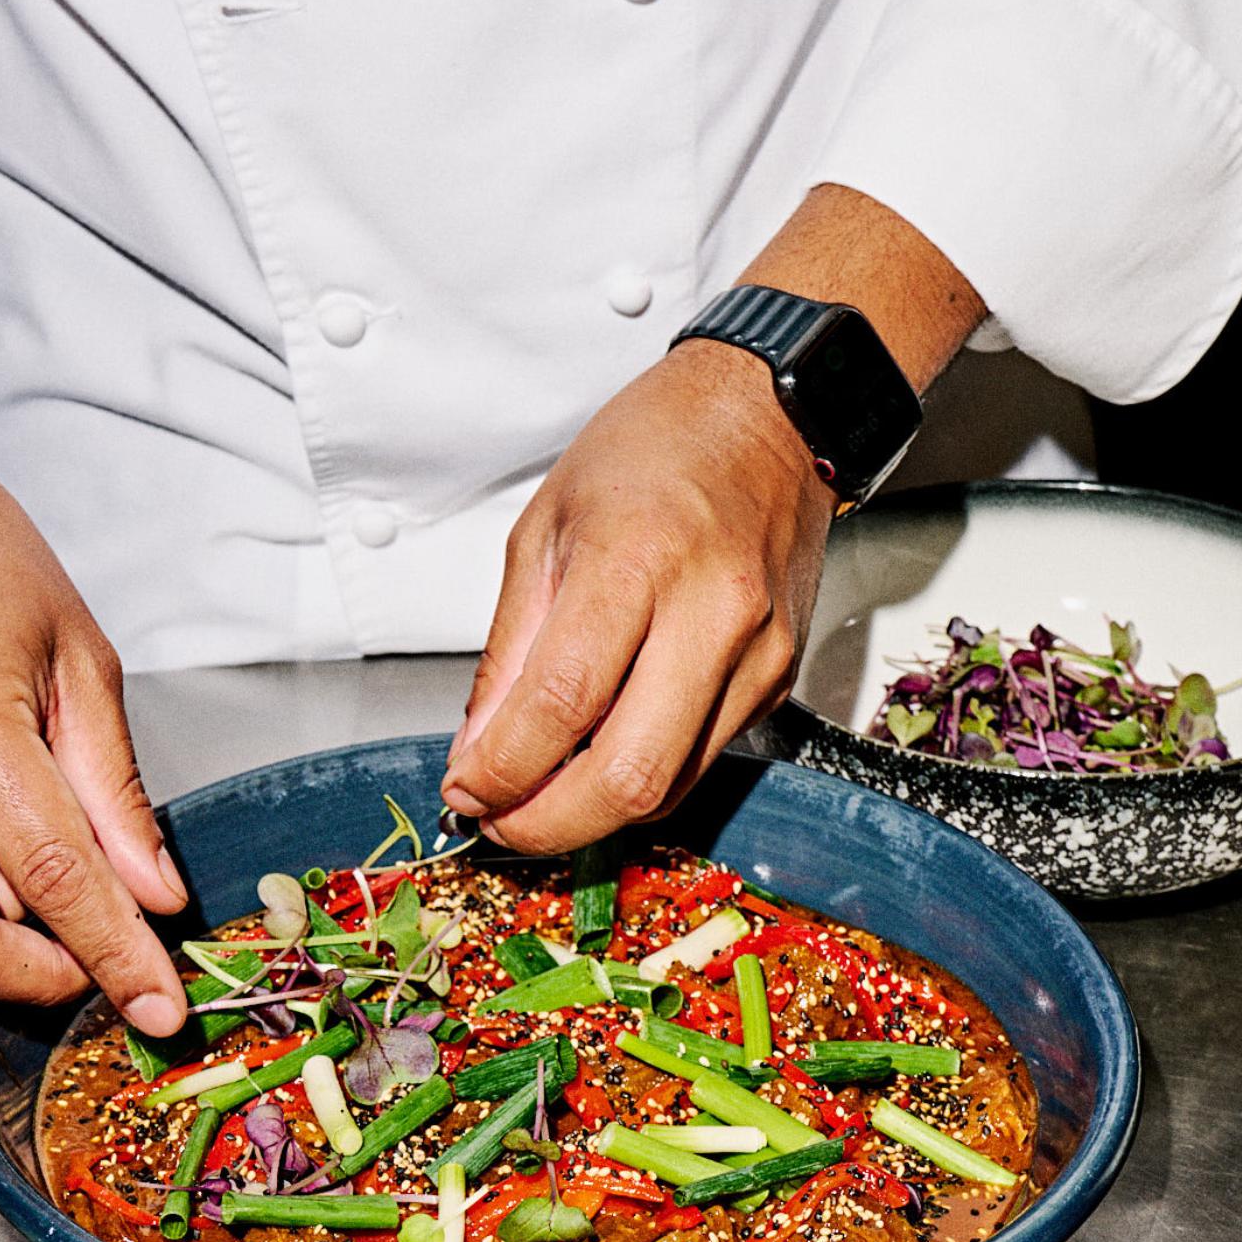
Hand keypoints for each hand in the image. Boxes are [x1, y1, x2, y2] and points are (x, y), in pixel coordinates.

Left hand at [440, 337, 835, 850]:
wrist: (770, 418)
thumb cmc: (653, 452)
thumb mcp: (545, 529)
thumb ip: (509, 650)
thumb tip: (478, 750)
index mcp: (638, 561)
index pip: (561, 704)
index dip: (501, 769)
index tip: (463, 789)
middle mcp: (712, 614)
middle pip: (628, 775)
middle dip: (547, 823)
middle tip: (496, 818)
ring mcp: (757, 654)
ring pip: (668, 786)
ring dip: (589, 813)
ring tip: (535, 792)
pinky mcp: (779, 680)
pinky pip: (699, 761)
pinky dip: (638, 777)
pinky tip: (595, 758)